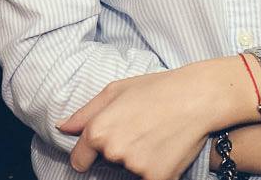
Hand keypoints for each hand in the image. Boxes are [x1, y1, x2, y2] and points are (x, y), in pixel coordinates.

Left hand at [57, 66, 215, 179]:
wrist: (197, 97)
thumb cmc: (156, 89)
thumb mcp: (115, 90)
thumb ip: (85, 113)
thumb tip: (63, 128)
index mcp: (98, 130)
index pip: (79, 159)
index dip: (86, 157)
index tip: (93, 156)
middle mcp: (113, 151)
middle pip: (108, 162)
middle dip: (120, 151)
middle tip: (141, 129)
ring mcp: (135, 167)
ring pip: (130, 170)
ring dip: (140, 159)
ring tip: (157, 135)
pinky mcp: (157, 178)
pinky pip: (149, 179)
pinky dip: (157, 170)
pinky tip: (166, 150)